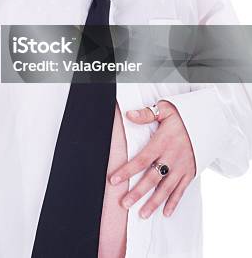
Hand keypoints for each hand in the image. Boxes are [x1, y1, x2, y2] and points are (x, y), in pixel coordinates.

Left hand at [108, 100, 195, 218]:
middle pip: (152, 178)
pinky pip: (181, 190)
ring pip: (166, 188)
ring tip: (142, 214)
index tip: (114, 180)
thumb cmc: (183, 115)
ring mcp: (182, 167)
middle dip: (138, 192)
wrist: (209, 121)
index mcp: (162, 142)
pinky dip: (174, 202)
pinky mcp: (190, 172)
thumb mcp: (165, 109)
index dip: (127, 171)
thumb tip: (130, 115)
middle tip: (125, 203)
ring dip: (154, 202)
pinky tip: (166, 212)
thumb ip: (146, 114)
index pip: (142, 159)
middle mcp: (172, 157)